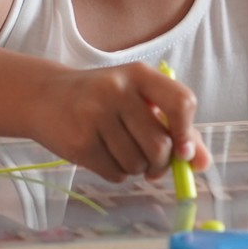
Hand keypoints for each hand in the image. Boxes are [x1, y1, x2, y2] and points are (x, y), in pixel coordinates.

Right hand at [30, 61, 210, 181]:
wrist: (45, 96)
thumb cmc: (103, 99)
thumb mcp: (139, 99)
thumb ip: (176, 127)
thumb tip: (202, 163)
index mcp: (140, 75)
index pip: (181, 103)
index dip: (187, 133)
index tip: (183, 152)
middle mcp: (118, 91)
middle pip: (160, 145)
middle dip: (161, 163)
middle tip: (153, 164)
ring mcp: (95, 116)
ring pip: (138, 163)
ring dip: (137, 169)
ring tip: (123, 153)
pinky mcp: (79, 142)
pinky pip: (115, 174)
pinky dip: (118, 173)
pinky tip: (106, 156)